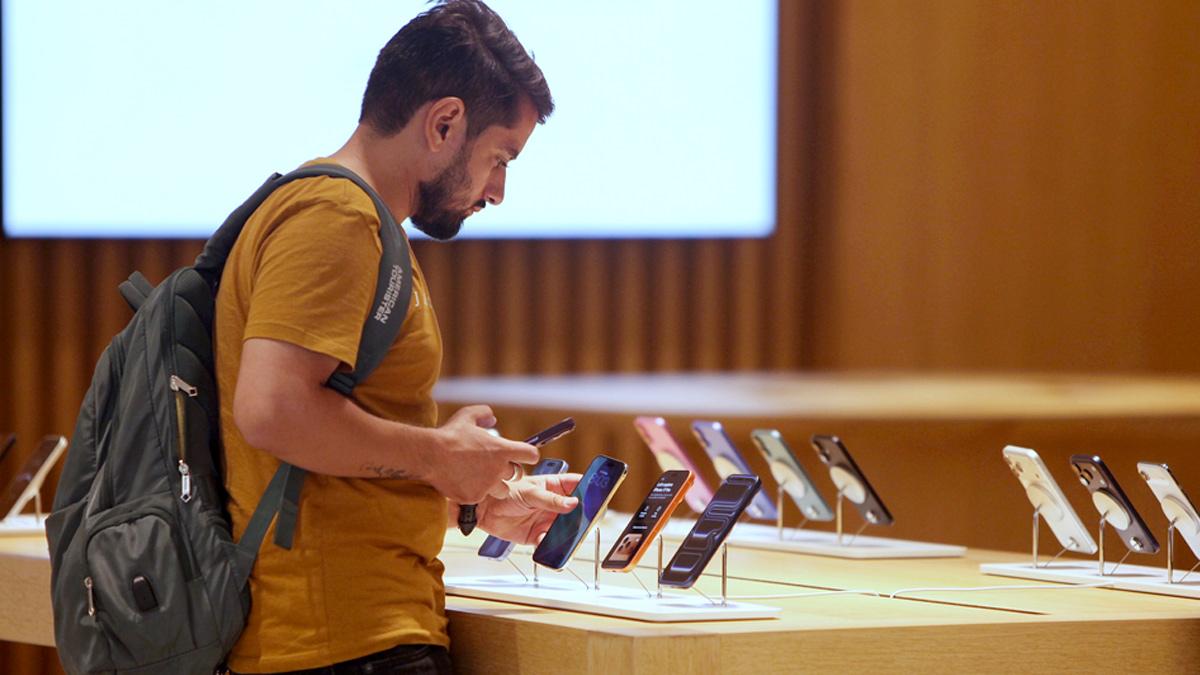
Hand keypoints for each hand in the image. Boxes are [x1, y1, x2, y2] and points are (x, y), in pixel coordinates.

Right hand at [423, 405, 538, 502]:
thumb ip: (484, 414)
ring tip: (480, 477)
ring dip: (496, 485)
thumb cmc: (449, 434)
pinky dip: (474, 492)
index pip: (531, 454)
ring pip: (502, 490)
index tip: (523, 454)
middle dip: (510, 470)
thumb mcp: (467, 415)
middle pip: (518, 474)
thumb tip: (493, 419)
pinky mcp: (474, 497)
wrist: (430, 456)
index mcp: (502, 450)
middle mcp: (499, 469)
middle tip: (495, 466)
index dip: (529, 454)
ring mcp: (487, 485)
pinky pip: (481, 498)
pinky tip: (462, 483)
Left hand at [475, 473, 580, 544]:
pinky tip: (548, 544)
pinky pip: (549, 543)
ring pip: (565, 529)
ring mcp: (546, 520)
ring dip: (568, 534)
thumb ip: (551, 500)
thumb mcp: (531, 493)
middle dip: (582, 517)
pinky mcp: (537, 536)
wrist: (483, 509)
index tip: (601, 495)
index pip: (577, 485)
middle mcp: (553, 504)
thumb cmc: (504, 491)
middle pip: (576, 511)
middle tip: (588, 521)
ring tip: (570, 537)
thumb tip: (573, 503)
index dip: (590, 489)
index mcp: (554, 486)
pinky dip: (551, 546)